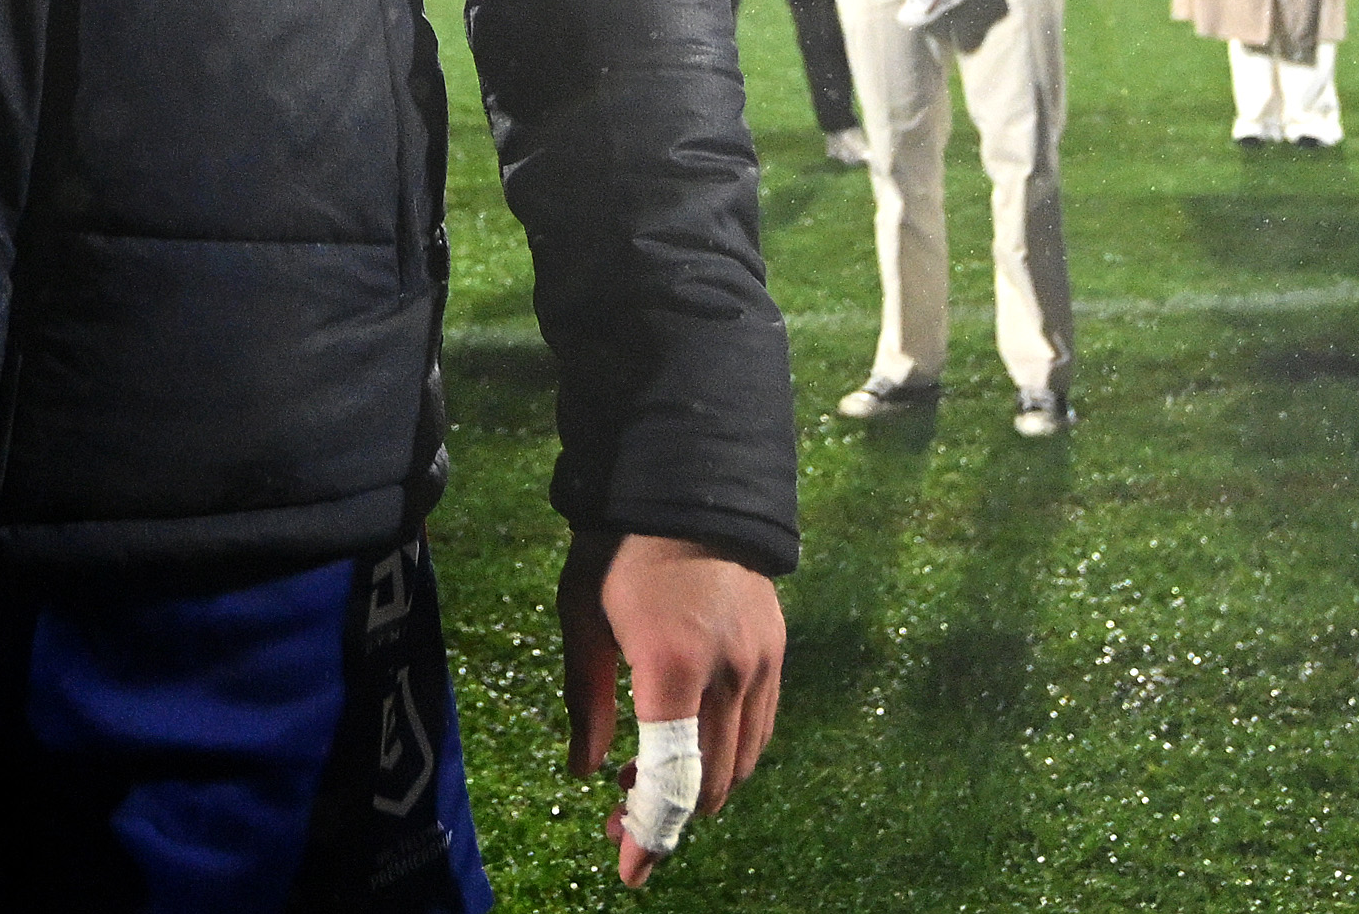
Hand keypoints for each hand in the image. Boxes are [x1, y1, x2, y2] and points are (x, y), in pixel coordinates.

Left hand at [562, 529, 783, 883]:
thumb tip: (587, 774)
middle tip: (622, 817)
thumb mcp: (582, 619)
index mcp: (673, 665)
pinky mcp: (776, 651)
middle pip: (712, 783)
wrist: (688, 486)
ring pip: (741, 762)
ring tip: (643, 774)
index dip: (652, 834)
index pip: (671, 778)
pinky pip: (758, 727)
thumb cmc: (618, 550)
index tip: (631, 872)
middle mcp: (729, 672)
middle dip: (668, 816)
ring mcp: (761, 662)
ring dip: (698, 789)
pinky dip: (726, 755)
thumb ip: (585, 702)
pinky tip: (687, 743)